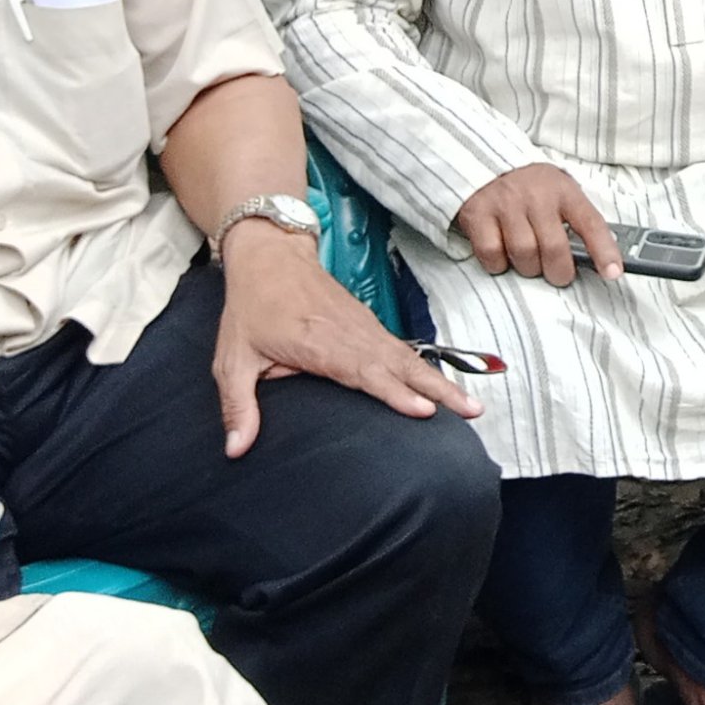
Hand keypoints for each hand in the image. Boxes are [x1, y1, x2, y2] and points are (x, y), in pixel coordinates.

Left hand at [211, 222, 471, 455]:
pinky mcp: (368, 325)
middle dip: (438, 390)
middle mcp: (349, 334)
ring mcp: (363, 327)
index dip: (394, 392)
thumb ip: (237, 405)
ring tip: (471, 405)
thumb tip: (236, 449)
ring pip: (408, 358)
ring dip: (441, 381)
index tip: (424, 410)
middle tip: (472, 411)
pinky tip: (443, 386)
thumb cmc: (251, 306)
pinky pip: (402, 349)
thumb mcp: (232, 358)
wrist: (271, 256)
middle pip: (401, 366)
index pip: (363, 371)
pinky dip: (426, 369)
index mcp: (318, 342)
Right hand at [455, 162, 624, 284]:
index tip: (613, 273)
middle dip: (559, 272)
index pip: (591, 224)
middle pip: (554, 248)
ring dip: (529, 268)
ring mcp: (506, 204)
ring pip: (524, 254)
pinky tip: (503, 255)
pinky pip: (492, 254)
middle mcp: (536, 195)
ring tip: (529, 261)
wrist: (486, 163)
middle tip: (558, 274)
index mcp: (565, 191)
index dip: (604, 251)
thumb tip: (602, 259)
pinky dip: (498, 264)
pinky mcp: (478, 214)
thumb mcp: (561, 194)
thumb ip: (577, 222)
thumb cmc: (532, 189)